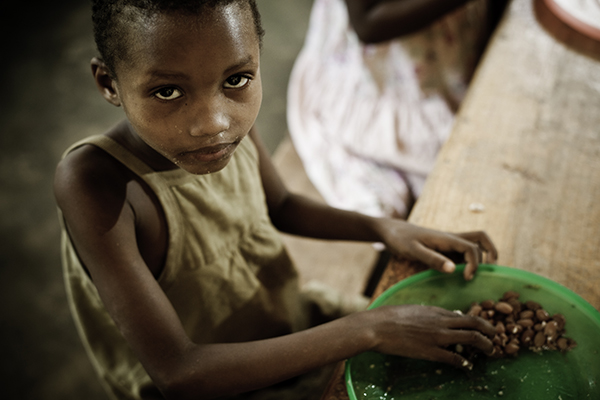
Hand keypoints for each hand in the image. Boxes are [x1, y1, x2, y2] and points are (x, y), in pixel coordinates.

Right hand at [366, 304, 495, 368]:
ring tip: (490, 351)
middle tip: (496, 338)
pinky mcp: (430, 351)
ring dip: (484, 345)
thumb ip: (430, 315)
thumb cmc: (390, 317)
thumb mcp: (413, 310)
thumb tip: (442, 318)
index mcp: (435, 311)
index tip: (485, 328)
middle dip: (490, 331)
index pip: (465, 315)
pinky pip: (454, 357)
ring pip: (471, 338)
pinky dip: (464, 361)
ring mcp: (437, 337)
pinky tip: (467, 365)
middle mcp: (441, 322)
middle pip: (475, 324)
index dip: (479, 322)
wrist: (377, 327)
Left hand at [372, 219, 497, 279]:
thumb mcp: (413, 251)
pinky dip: (471, 259)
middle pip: (480, 238)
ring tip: (483, 271)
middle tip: (486, 272)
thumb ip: (432, 260)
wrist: (391, 232)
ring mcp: (449, 242)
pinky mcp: (444, 248)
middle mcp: (451, 238)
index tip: (466, 278)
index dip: (474, 263)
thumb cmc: (400, 239)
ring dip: (483, 254)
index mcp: (446, 238)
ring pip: (475, 242)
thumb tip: (453, 270)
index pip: (471, 247)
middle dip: (489, 253)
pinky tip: (466, 273)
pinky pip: (464, 250)